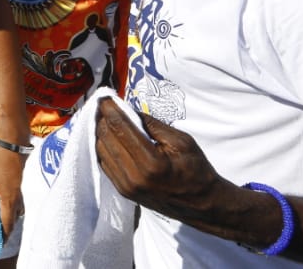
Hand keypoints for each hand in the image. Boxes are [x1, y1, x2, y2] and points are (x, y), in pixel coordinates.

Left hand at [0, 142, 25, 239]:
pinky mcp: (17, 184)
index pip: (7, 223)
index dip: (3, 235)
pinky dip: (8, 208)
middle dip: (5, 229)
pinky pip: (15, 202)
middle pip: (12, 219)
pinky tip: (0, 204)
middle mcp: (16, 198)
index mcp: (8, 199)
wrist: (11, 144)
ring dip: (8, 218)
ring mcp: (18, 190)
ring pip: (15, 210)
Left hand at [94, 97, 233, 228]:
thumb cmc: (195, 169)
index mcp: (151, 163)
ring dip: (101, 132)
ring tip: (107, 119)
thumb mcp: (181, 141)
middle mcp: (134, 177)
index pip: (120, 128)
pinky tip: (111, 137)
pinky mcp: (123, 191)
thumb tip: (126, 109)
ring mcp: (126, 186)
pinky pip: (104, 163)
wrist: (201, 205)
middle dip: (103, 118)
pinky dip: (104, 147)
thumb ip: (152, 125)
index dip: (110, 110)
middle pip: (106, 138)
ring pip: (101, 150)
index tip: (105, 97)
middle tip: (106, 106)